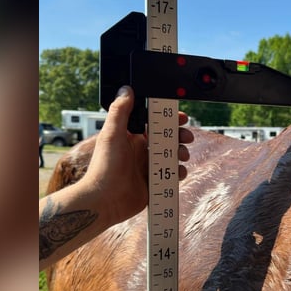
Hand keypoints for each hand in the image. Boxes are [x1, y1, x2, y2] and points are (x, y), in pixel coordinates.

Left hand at [80, 86, 192, 225]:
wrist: (104, 200)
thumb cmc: (104, 167)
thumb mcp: (112, 134)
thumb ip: (120, 111)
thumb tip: (126, 89)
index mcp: (132, 137)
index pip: (155, 123)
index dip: (169, 119)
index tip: (181, 117)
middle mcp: (140, 151)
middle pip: (167, 139)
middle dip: (180, 136)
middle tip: (186, 137)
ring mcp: (147, 168)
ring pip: (172, 156)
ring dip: (181, 153)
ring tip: (181, 156)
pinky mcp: (153, 184)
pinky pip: (171, 175)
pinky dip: (179, 172)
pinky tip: (179, 172)